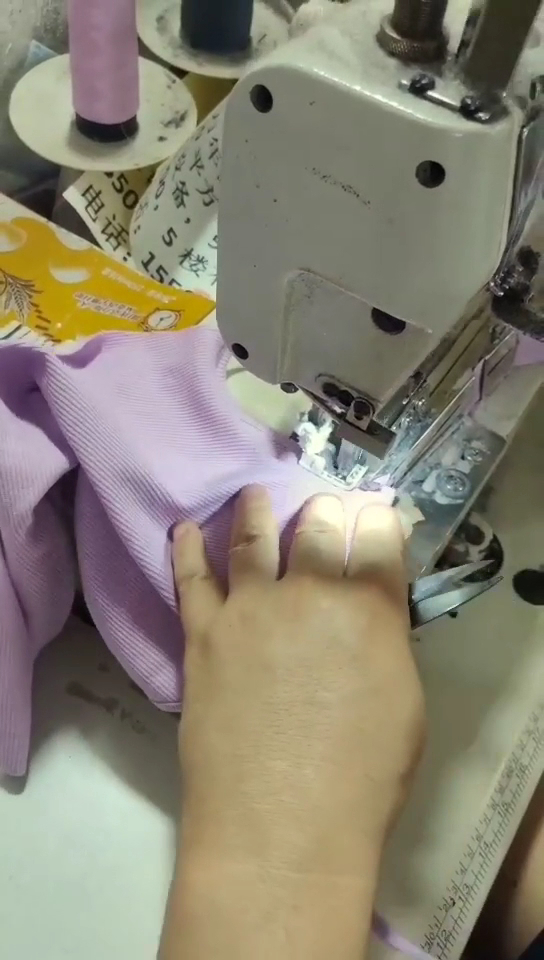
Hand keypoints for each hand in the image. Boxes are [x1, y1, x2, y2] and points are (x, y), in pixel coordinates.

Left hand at [172, 485, 424, 878]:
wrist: (281, 825)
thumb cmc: (363, 778)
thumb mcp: (404, 703)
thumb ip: (385, 642)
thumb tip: (367, 615)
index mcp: (370, 607)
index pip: (379, 535)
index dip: (377, 520)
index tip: (371, 518)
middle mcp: (309, 591)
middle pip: (316, 525)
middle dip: (323, 511)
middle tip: (319, 510)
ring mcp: (249, 609)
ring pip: (250, 538)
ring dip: (254, 511)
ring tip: (251, 496)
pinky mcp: (202, 634)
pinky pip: (191, 579)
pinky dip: (186, 549)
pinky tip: (183, 530)